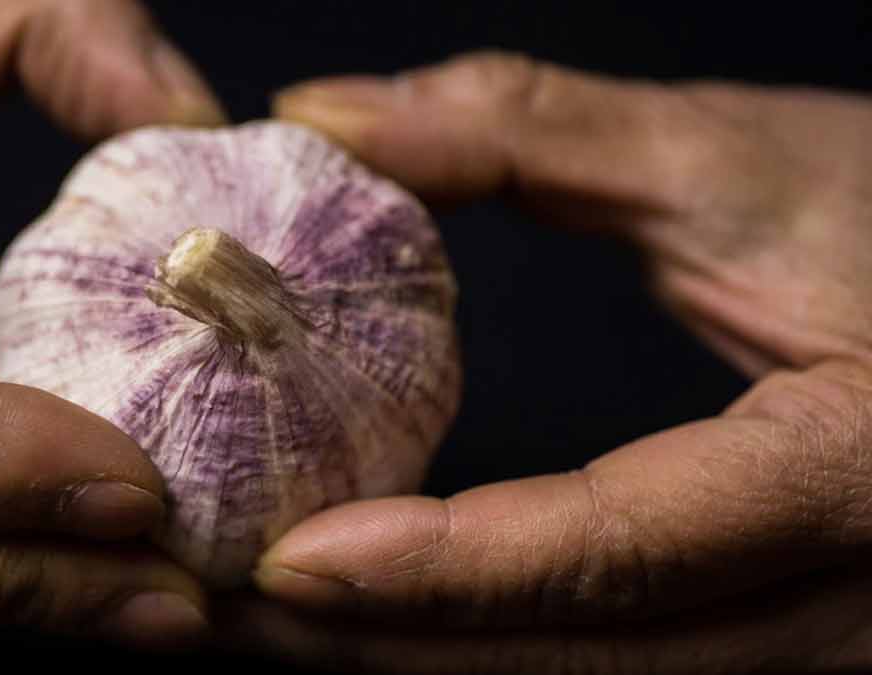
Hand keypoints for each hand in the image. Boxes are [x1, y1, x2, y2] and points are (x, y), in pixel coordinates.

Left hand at [224, 52, 871, 671]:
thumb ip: (524, 132)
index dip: (442, 570)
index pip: (618, 548)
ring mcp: (815, 641)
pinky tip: (383, 602)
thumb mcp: (734, 160)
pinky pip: (615, 661)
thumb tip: (326, 119)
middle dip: (385, 648)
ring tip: (270, 612)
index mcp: (850, 475)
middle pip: (579, 657)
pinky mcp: (780, 632)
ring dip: (417, 658)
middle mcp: (840, 604)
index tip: (282, 563)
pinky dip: (482, 641)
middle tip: (223, 603)